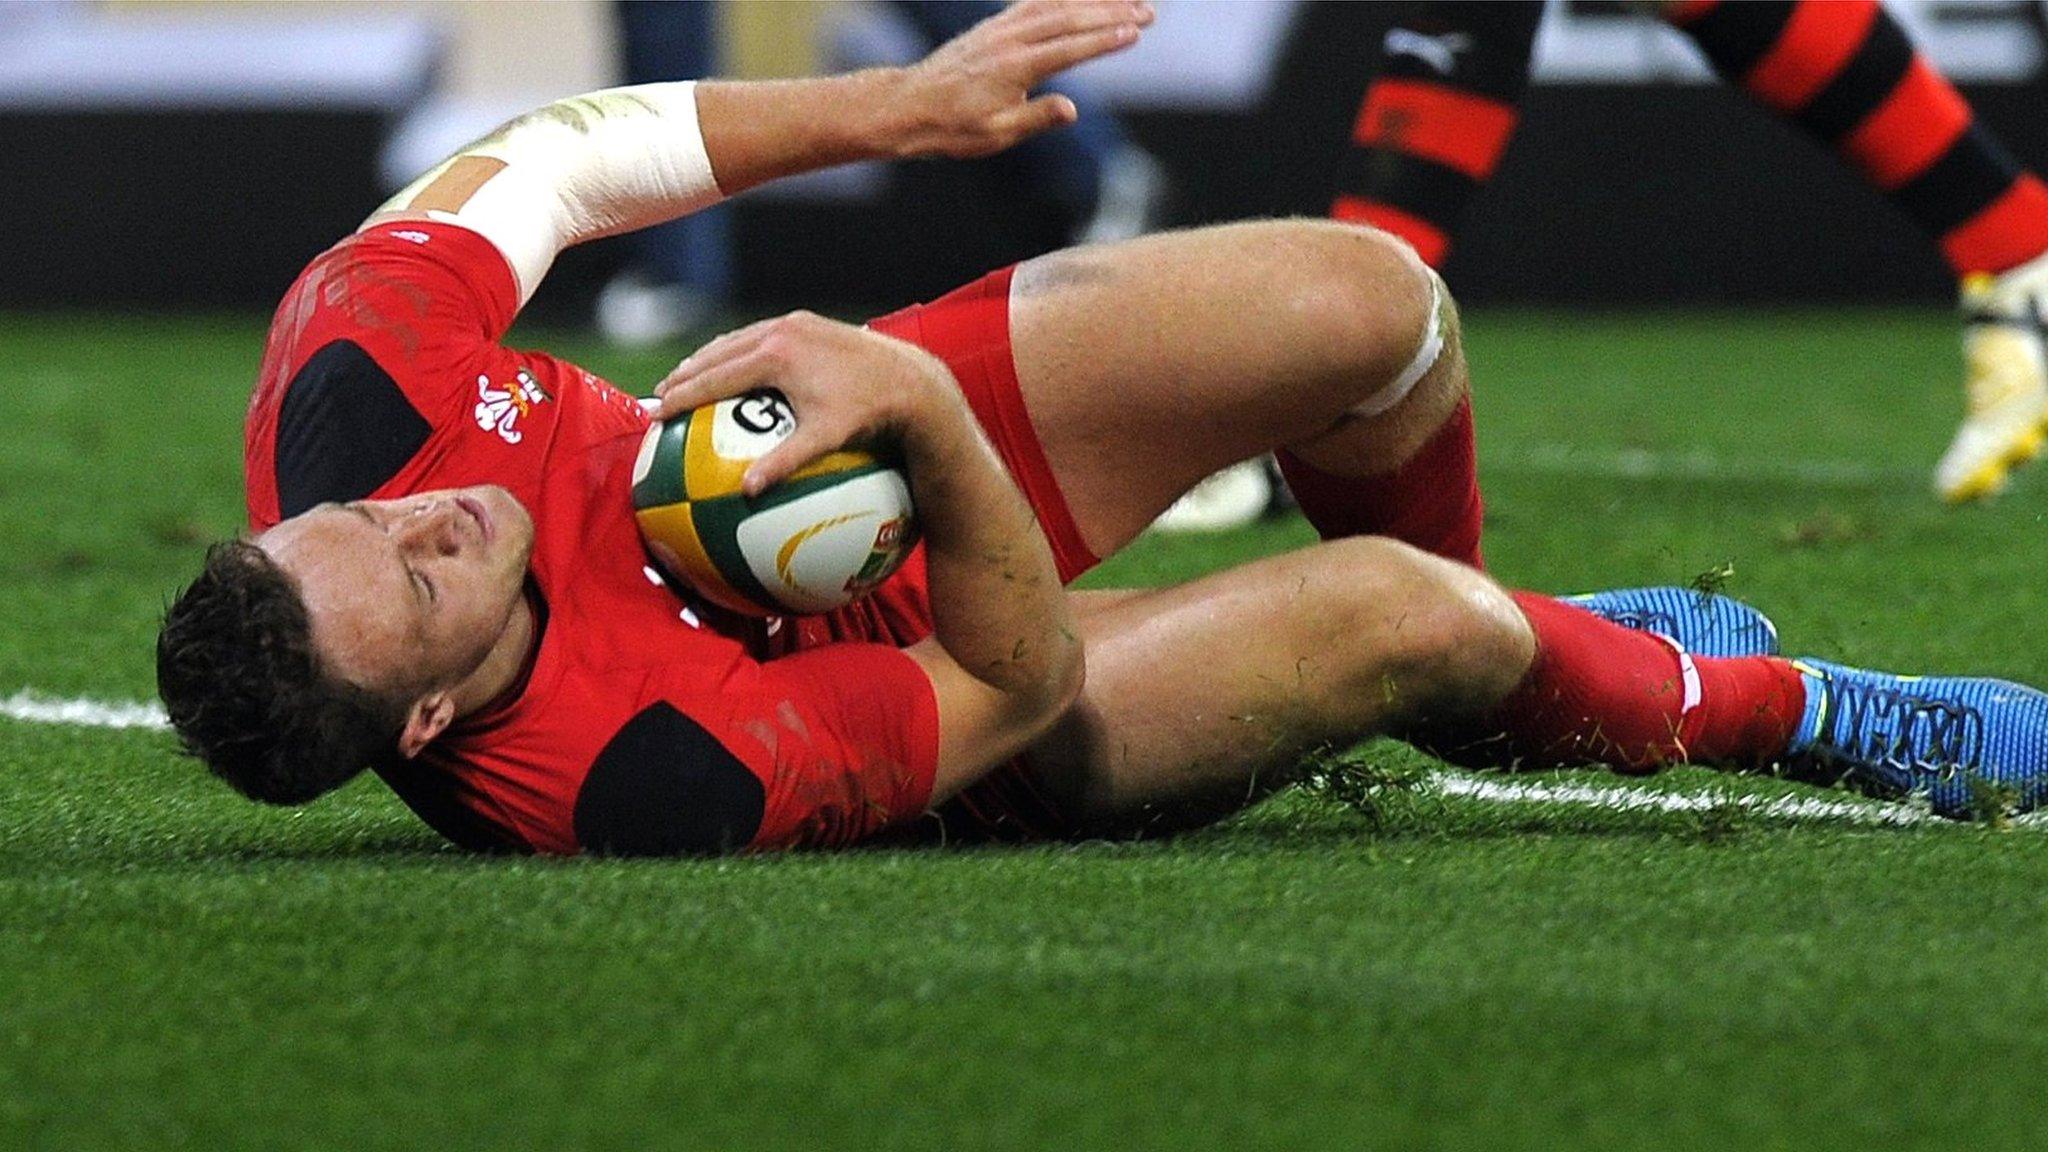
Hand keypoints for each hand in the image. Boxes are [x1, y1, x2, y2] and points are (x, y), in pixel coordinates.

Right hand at [649, 312, 965, 496]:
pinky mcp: (806, 322)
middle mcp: (780, 332)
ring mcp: (793, 323)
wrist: (908, 378)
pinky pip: (757, 335)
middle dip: (686, 373)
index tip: (659, 413)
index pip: (716, 377)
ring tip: (686, 378)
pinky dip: (736, 351)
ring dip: (708, 358)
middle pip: (717, 353)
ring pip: (735, 340)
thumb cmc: (868, 414)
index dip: (683, 395)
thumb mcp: (825, 440)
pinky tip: (732, 368)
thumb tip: (747, 490)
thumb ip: (784, 462)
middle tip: (661, 395)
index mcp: (776, 356)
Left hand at [888, 0, 1154, 158]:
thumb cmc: (951, 127)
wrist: (909, 106)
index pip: (1069, 49)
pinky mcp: (993, 26)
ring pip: (1054, 5)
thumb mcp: (995, 134)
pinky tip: (1084, 0)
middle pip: (1069, 18)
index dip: (1104, 40)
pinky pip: (1035, 3)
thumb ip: (1035, 118)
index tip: (1135, 32)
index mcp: (1013, 68)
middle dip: (1112, 13)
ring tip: (1129, 2)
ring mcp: (1000, 29)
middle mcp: (1009, 40)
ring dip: (1094, 2)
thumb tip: (1071, 109)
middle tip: (1149, 13)